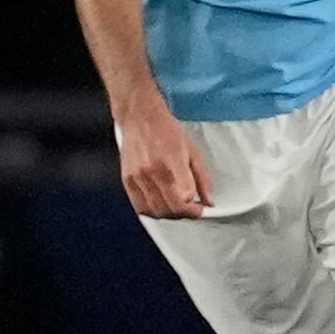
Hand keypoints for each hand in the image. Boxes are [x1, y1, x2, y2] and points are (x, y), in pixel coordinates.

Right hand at [116, 100, 211, 219]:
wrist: (140, 118)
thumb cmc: (168, 131)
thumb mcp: (193, 151)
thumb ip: (202, 177)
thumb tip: (208, 200)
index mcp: (172, 162)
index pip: (183, 197)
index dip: (194, 209)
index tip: (201, 209)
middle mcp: (152, 172)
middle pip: (169, 208)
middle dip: (184, 214)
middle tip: (193, 210)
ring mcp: (137, 177)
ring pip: (154, 210)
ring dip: (169, 215)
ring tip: (179, 209)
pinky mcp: (126, 180)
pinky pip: (139, 206)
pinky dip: (152, 212)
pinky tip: (161, 207)